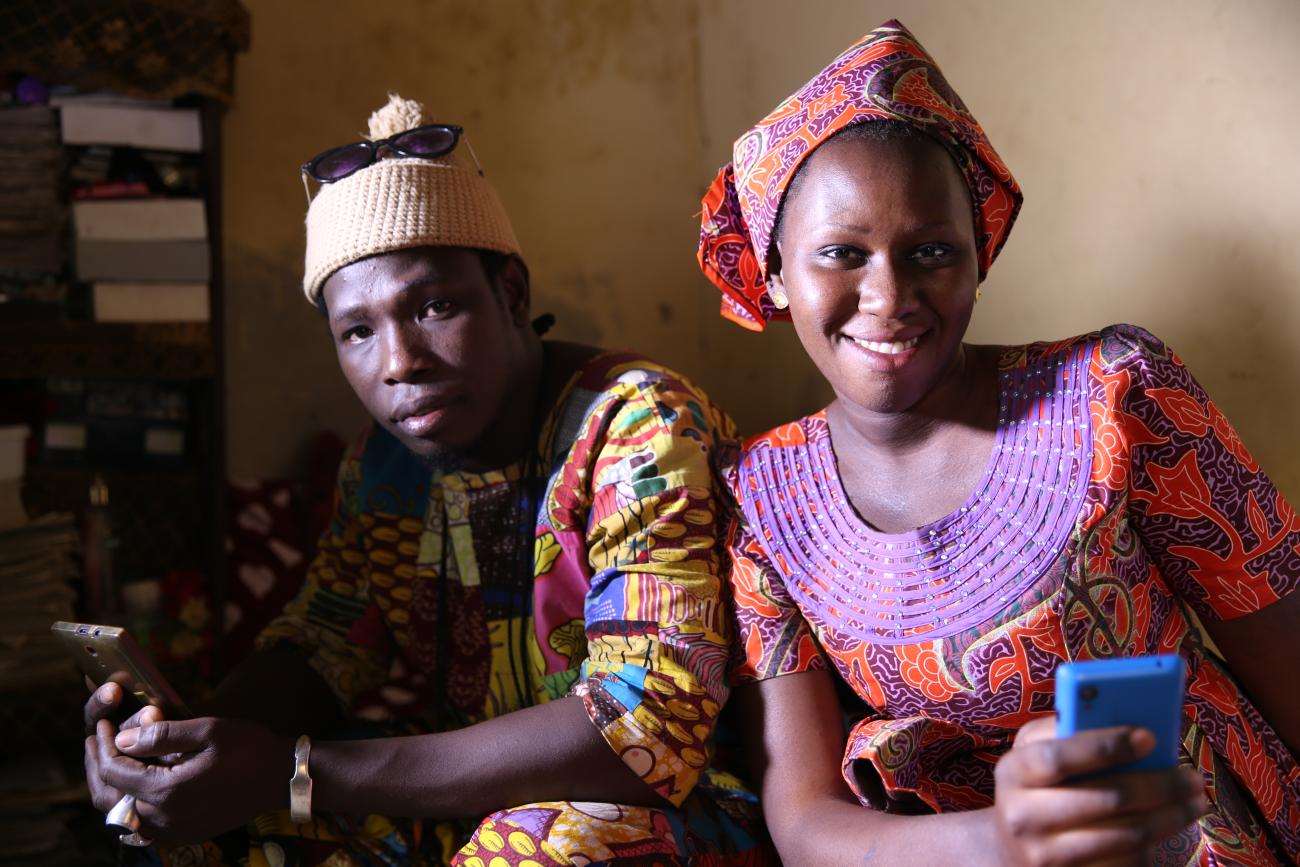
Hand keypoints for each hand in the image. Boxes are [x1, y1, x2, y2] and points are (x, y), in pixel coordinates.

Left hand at [97, 716, 293, 842]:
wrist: (282, 777)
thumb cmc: (250, 748)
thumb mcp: (209, 730)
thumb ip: (162, 735)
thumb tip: (122, 739)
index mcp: (167, 792)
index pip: (114, 771)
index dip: (103, 745)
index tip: (103, 722)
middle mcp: (164, 819)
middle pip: (108, 799)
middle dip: (97, 767)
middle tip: (96, 740)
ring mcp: (173, 830)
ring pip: (121, 815)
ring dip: (110, 786)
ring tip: (111, 757)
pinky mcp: (183, 834)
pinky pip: (142, 824)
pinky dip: (130, 802)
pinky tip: (136, 780)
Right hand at [993, 717, 1207, 866]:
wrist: (1013, 849)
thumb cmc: (1035, 787)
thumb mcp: (1034, 752)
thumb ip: (1065, 732)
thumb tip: (1124, 722)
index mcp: (1014, 772)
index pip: (1060, 757)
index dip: (1106, 747)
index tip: (1149, 737)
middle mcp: (1023, 817)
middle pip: (1107, 798)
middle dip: (1160, 786)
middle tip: (1192, 778)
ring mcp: (1046, 856)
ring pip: (1128, 835)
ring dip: (1171, 817)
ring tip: (1194, 802)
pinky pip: (1129, 862)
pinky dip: (1156, 843)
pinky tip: (1168, 826)